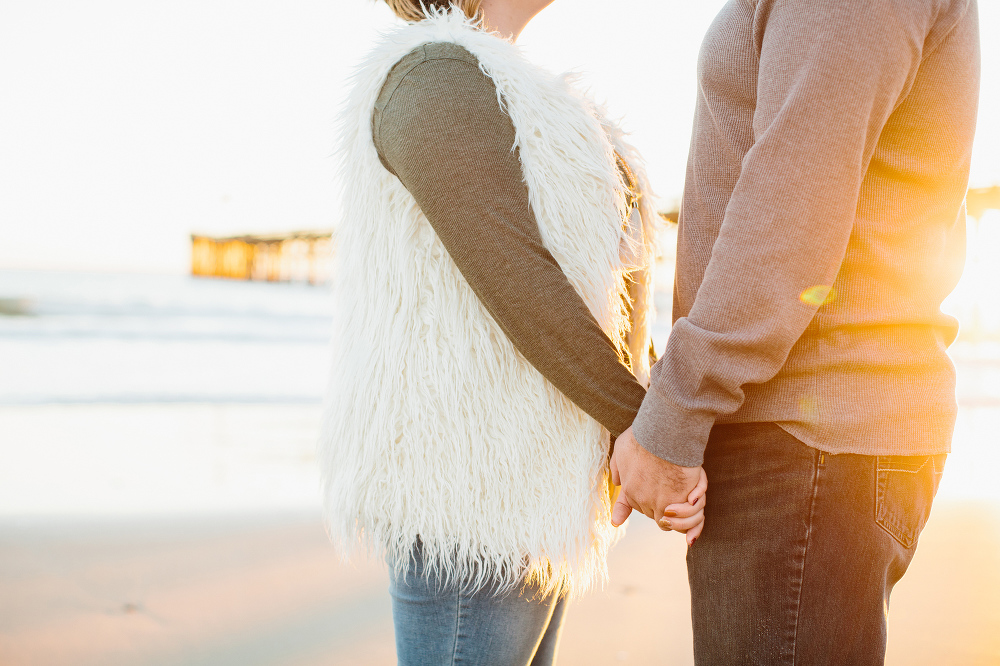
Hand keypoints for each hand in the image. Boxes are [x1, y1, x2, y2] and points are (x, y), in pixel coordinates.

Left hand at [610, 426, 706, 544]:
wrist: (663, 433)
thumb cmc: (643, 437)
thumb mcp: (621, 449)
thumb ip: (618, 468)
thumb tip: (618, 482)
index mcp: (629, 490)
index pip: (640, 508)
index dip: (652, 503)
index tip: (662, 504)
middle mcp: (643, 500)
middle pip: (657, 516)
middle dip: (666, 508)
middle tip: (675, 492)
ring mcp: (662, 503)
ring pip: (674, 521)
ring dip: (683, 513)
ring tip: (688, 498)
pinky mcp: (681, 501)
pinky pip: (690, 514)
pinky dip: (693, 507)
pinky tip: (693, 496)